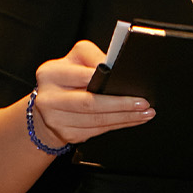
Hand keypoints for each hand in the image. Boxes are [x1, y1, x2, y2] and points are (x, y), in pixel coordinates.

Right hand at [28, 41, 152, 146]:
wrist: (48, 105)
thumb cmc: (66, 79)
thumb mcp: (75, 60)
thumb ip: (93, 58)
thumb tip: (117, 67)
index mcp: (50, 73)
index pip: (82, 76)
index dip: (106, 80)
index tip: (127, 81)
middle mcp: (48, 97)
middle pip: (90, 103)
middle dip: (121, 104)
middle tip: (143, 103)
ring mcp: (55, 119)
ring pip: (97, 120)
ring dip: (125, 117)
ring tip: (145, 113)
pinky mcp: (66, 134)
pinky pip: (97, 131)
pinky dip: (118, 125)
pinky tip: (131, 120)